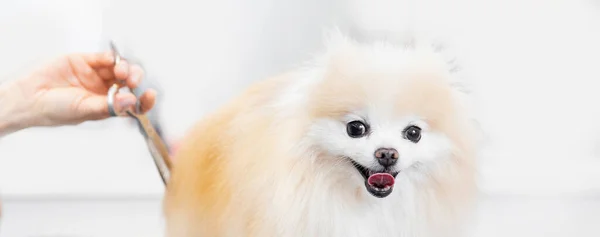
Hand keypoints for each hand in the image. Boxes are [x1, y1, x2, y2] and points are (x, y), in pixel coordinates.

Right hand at [0, 51, 155, 133]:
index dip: (145, 100)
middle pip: (130, 82)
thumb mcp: (84, 110)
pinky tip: (111, 60)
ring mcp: (97, 75)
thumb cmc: (55, 110)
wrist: (29, 98)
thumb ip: (108, 106)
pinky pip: (104, 57)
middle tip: (131, 81)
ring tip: (120, 71)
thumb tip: (132, 101)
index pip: (134, 103)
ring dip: (126, 68)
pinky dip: (112, 57)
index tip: (151, 95)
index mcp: (109, 106)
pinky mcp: (86, 61)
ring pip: (120, 68)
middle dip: (135, 79)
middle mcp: (106, 90)